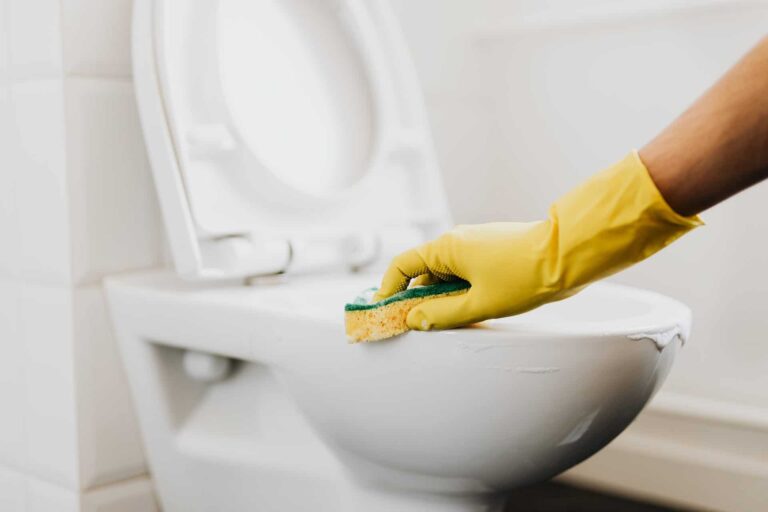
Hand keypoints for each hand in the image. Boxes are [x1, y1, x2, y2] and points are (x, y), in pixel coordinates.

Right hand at [375, 152, 701, 330]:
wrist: (567, 255)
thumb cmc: (523, 277)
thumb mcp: (479, 303)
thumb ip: (442, 314)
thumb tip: (414, 319)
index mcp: (447, 248)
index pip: (403, 265)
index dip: (389, 287)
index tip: (385, 309)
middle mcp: (457, 241)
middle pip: (423, 270)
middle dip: (417, 297)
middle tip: (416, 324)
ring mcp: (475, 243)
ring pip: (446, 272)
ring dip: (441, 295)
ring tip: (449, 320)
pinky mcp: (491, 249)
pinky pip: (464, 270)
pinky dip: (459, 288)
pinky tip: (471, 307)